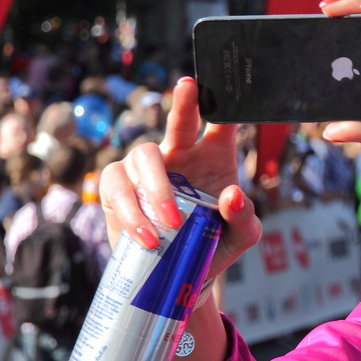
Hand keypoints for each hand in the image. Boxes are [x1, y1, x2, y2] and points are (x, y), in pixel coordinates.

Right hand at [99, 77, 260, 281]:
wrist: (179, 273)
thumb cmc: (214, 244)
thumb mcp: (242, 236)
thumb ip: (243, 217)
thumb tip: (232, 196)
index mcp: (214, 157)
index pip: (222, 125)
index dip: (223, 104)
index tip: (225, 88)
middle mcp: (180, 154)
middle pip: (180, 122)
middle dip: (184, 103)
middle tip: (188, 87)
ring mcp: (146, 167)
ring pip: (144, 155)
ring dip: (158, 188)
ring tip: (172, 222)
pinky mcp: (117, 187)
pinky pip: (119, 188)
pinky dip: (133, 214)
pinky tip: (150, 237)